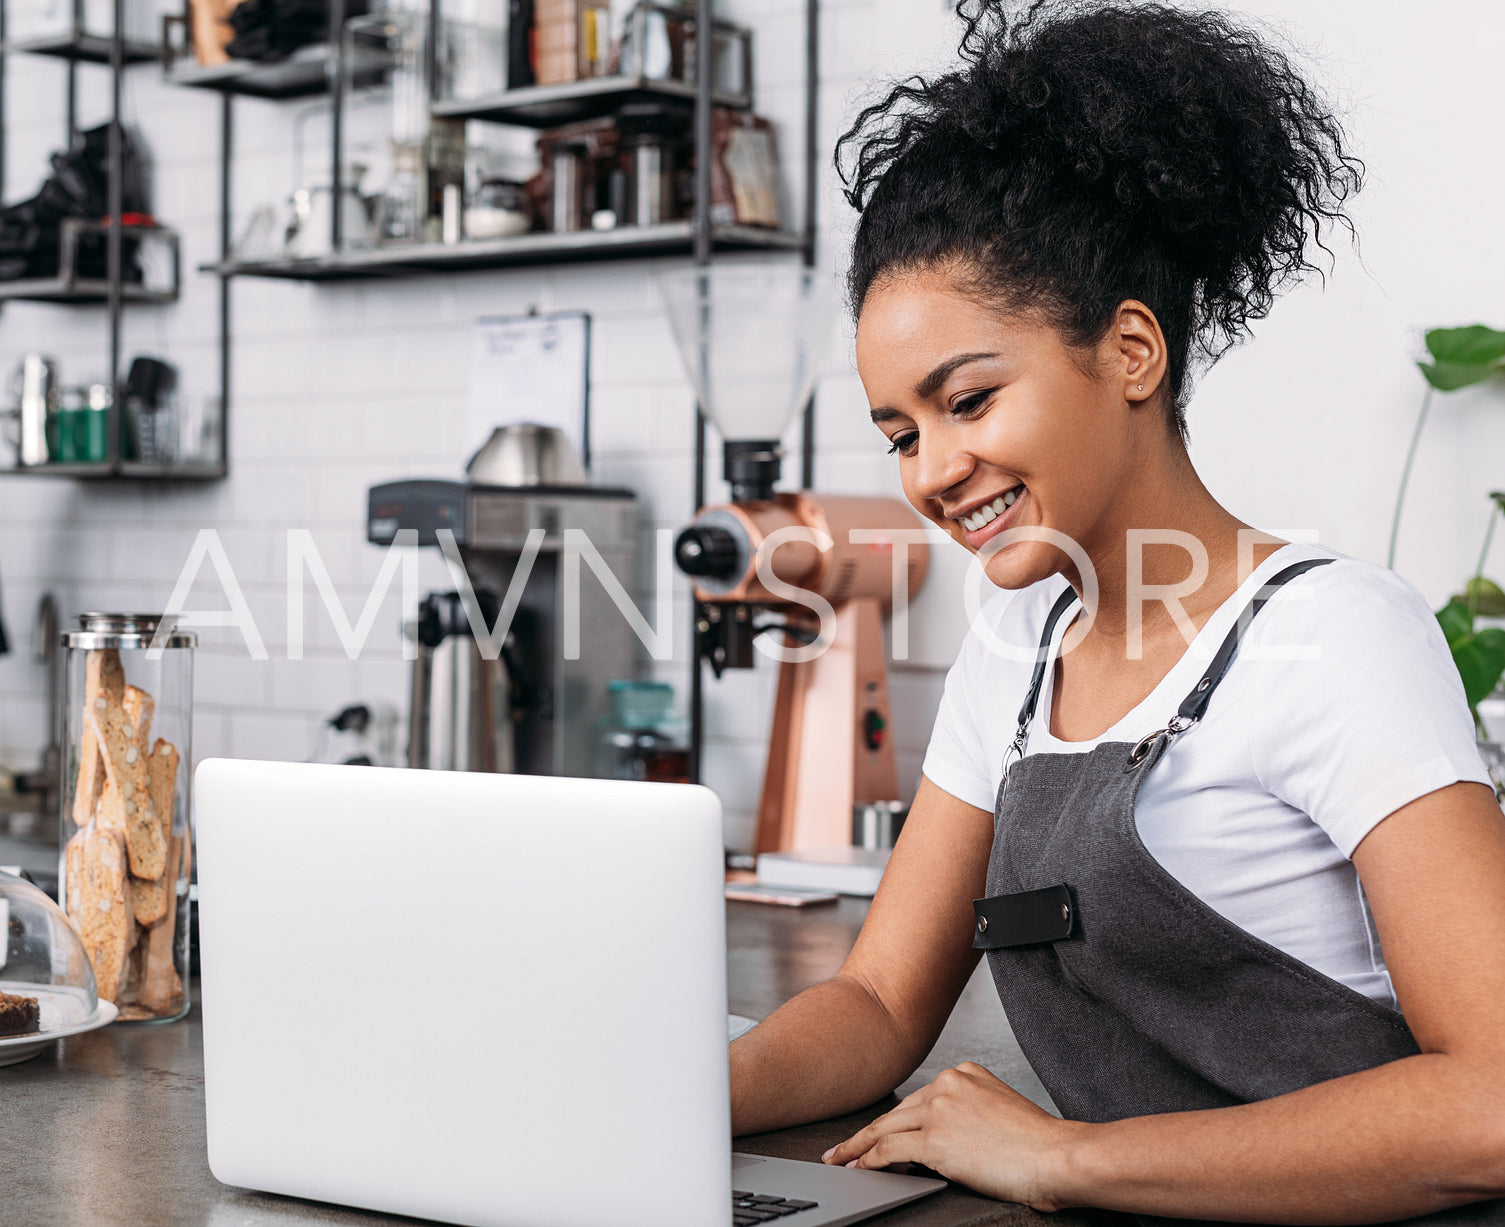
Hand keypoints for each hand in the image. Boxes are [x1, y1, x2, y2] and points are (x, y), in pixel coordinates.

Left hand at [821, 1062, 1083, 1210]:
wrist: (1057, 1156)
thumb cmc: (1039, 1144)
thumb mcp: (999, 1110)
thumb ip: (970, 1113)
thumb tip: (948, 1139)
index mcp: (965, 1073)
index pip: (919, 1099)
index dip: (894, 1119)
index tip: (876, 1130)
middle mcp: (948, 1083)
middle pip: (896, 1112)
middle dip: (866, 1132)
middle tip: (842, 1147)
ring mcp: (939, 1110)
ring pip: (885, 1129)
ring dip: (858, 1147)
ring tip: (840, 1160)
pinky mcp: (935, 1140)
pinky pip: (890, 1151)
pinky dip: (869, 1161)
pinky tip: (858, 1169)